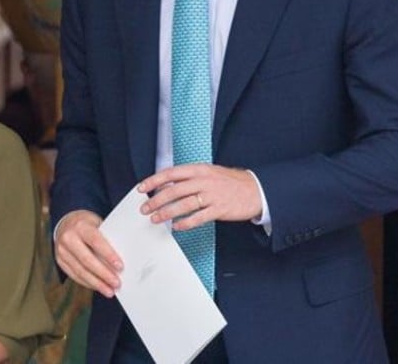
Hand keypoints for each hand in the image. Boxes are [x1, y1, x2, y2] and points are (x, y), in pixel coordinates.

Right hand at [54, 209, 123, 297]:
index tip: (120, 267)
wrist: (67, 223)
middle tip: (116, 283)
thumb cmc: (88, 225)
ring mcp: (62, 250)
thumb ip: (107, 238)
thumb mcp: (97, 224)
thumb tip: (123, 258)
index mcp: (81, 226)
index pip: (96, 241)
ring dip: (96, 283)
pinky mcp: (60, 260)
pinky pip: (74, 275)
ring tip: (109, 290)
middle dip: (103, 274)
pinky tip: (98, 287)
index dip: (108, 255)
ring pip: (80, 271)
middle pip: (87, 259)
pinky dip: (88, 283)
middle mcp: (68, 237)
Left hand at [138, 164, 261, 230]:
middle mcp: (204, 180)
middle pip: (174, 190)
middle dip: (156, 200)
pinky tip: (176, 227)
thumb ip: (189, 177)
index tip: (141, 188)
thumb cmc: (230, 182)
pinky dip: (186, 223)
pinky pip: (198, 217)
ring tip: (155, 219)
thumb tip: (167, 184)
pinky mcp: (219, 209)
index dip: (154, 181)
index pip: (171, 173)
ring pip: (183, 205)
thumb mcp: (209, 172)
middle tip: (145, 209)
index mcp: (199, 169)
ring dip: (167, 213)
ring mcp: (212, 195)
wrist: (256, 189)